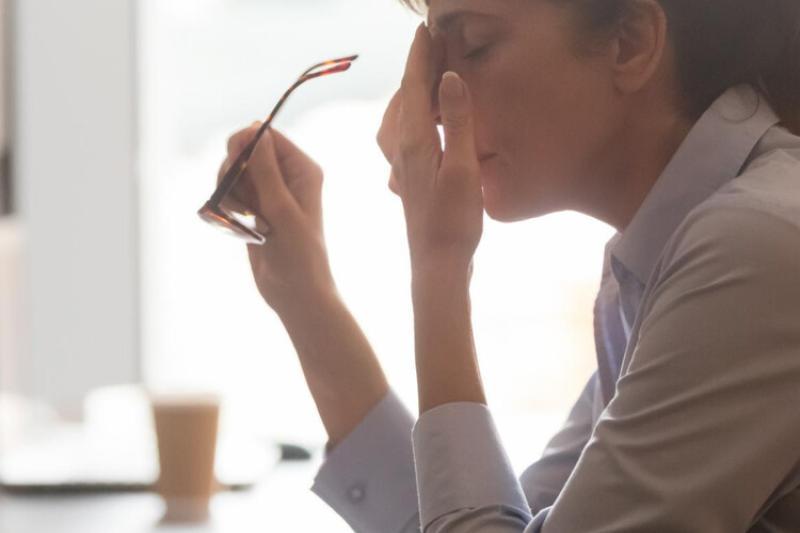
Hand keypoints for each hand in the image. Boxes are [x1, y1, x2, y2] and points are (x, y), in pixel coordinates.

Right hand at [217, 124, 336, 313]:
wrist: (296, 293)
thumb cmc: (299, 255)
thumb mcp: (282, 210)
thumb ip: (266, 170)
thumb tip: (255, 131)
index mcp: (303, 170)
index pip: (267, 136)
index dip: (245, 143)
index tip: (234, 164)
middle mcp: (287, 177)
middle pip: (245, 151)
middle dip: (233, 171)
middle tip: (240, 200)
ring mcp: (269, 193)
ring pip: (234, 174)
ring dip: (229, 192)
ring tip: (243, 218)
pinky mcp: (254, 209)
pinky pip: (230, 194)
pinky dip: (227, 206)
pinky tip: (238, 225)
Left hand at [377, 23, 483, 275]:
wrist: (436, 264)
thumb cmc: (453, 223)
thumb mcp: (463, 170)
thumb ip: (458, 122)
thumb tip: (450, 77)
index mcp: (414, 141)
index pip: (414, 86)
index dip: (420, 56)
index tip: (426, 30)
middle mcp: (401, 149)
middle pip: (404, 97)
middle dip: (417, 68)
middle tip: (434, 45)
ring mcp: (402, 165)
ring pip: (399, 116)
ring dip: (412, 92)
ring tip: (428, 78)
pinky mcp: (408, 178)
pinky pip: (402, 135)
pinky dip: (412, 117)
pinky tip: (422, 124)